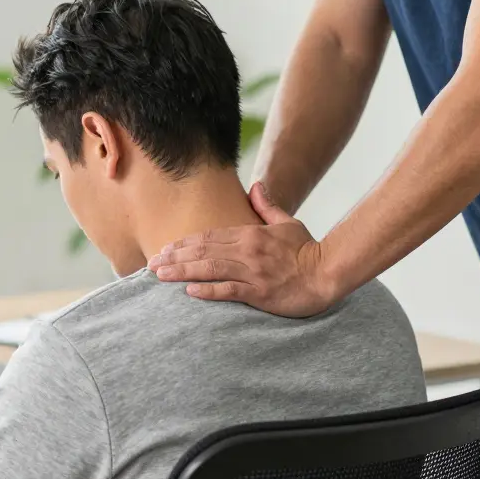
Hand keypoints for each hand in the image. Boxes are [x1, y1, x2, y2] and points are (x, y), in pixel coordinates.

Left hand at [147, 182, 339, 317]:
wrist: (328, 273)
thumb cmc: (307, 250)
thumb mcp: (287, 222)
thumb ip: (267, 206)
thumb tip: (256, 186)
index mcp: (250, 233)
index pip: (209, 236)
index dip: (184, 242)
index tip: (165, 248)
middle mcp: (248, 251)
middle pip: (202, 250)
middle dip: (174, 256)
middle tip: (151, 264)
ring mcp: (253, 272)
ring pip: (210, 268)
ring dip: (182, 271)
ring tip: (160, 276)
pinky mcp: (260, 292)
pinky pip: (229, 290)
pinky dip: (208, 290)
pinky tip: (189, 290)